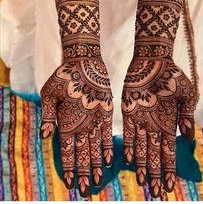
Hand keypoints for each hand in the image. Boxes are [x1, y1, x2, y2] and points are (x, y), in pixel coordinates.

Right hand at [40, 58, 112, 196]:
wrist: (83, 62)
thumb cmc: (64, 76)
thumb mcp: (51, 93)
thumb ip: (49, 115)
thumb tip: (44, 136)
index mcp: (65, 123)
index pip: (66, 151)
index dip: (67, 167)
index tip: (69, 183)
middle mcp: (80, 125)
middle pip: (81, 154)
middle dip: (83, 172)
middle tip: (85, 191)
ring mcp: (93, 120)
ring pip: (94, 148)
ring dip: (95, 164)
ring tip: (97, 182)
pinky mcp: (105, 113)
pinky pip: (106, 133)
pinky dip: (106, 147)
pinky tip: (108, 161)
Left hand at [121, 57, 196, 196]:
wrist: (153, 60)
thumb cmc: (171, 75)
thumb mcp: (185, 95)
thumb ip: (186, 115)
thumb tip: (188, 137)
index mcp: (168, 123)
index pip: (168, 152)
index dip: (168, 169)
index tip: (169, 186)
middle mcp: (154, 124)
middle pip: (154, 154)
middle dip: (155, 173)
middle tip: (155, 192)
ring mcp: (141, 118)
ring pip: (141, 147)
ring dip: (141, 165)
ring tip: (141, 182)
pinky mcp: (128, 111)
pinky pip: (127, 131)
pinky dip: (128, 145)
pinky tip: (128, 159)